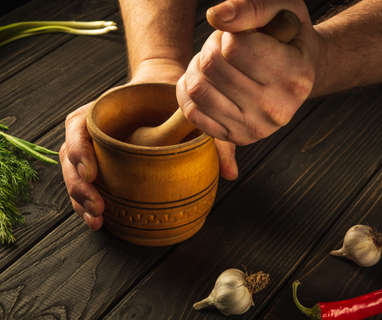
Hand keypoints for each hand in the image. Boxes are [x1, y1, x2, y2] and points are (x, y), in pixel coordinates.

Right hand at [60, 59, 237, 229]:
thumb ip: (214, 139)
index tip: (91, 172)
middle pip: (72, 156)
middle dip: (78, 186)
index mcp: (107, 110)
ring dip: (80, 199)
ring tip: (96, 220)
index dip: (80, 150)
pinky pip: (88, 180)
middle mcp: (97, 128)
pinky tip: (100, 219)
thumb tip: (231, 174)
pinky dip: (87, 200)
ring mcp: (98, 145)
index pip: (79, 126)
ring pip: (75, 172)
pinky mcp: (105, 160)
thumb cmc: (174, 97)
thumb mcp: (194, 112)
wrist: (164, 87)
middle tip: (97, 207)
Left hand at [176, 0, 323, 145]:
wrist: (296, 77)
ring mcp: (256, 128)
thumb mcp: (281, 9)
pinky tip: (206, 81)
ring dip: (197, 68)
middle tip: (223, 46)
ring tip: (214, 63)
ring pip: (198, 89)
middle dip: (211, 47)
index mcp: (296, 75)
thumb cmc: (287, 39)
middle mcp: (277, 108)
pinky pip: (192, 112)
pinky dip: (190, 91)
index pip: (234, 47)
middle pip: (212, 66)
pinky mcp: (236, 138)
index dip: (228, 34)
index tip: (238, 36)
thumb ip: (250, 8)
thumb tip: (215, 17)